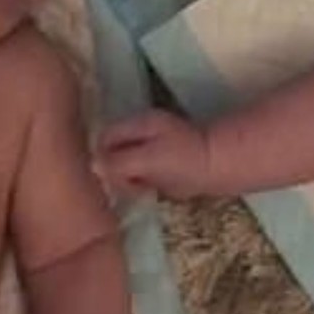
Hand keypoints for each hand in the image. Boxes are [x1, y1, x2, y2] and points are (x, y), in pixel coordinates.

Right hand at [97, 110, 212, 199]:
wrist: (219, 168)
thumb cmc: (183, 161)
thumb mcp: (147, 161)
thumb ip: (119, 163)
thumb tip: (94, 167)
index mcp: (138, 124)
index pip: (104, 139)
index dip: (103, 159)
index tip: (114, 177)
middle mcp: (142, 131)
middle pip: (111, 152)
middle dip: (117, 172)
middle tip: (132, 186)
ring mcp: (152, 145)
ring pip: (124, 165)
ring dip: (129, 180)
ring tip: (144, 188)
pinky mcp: (160, 162)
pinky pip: (139, 173)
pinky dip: (141, 183)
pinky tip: (151, 190)